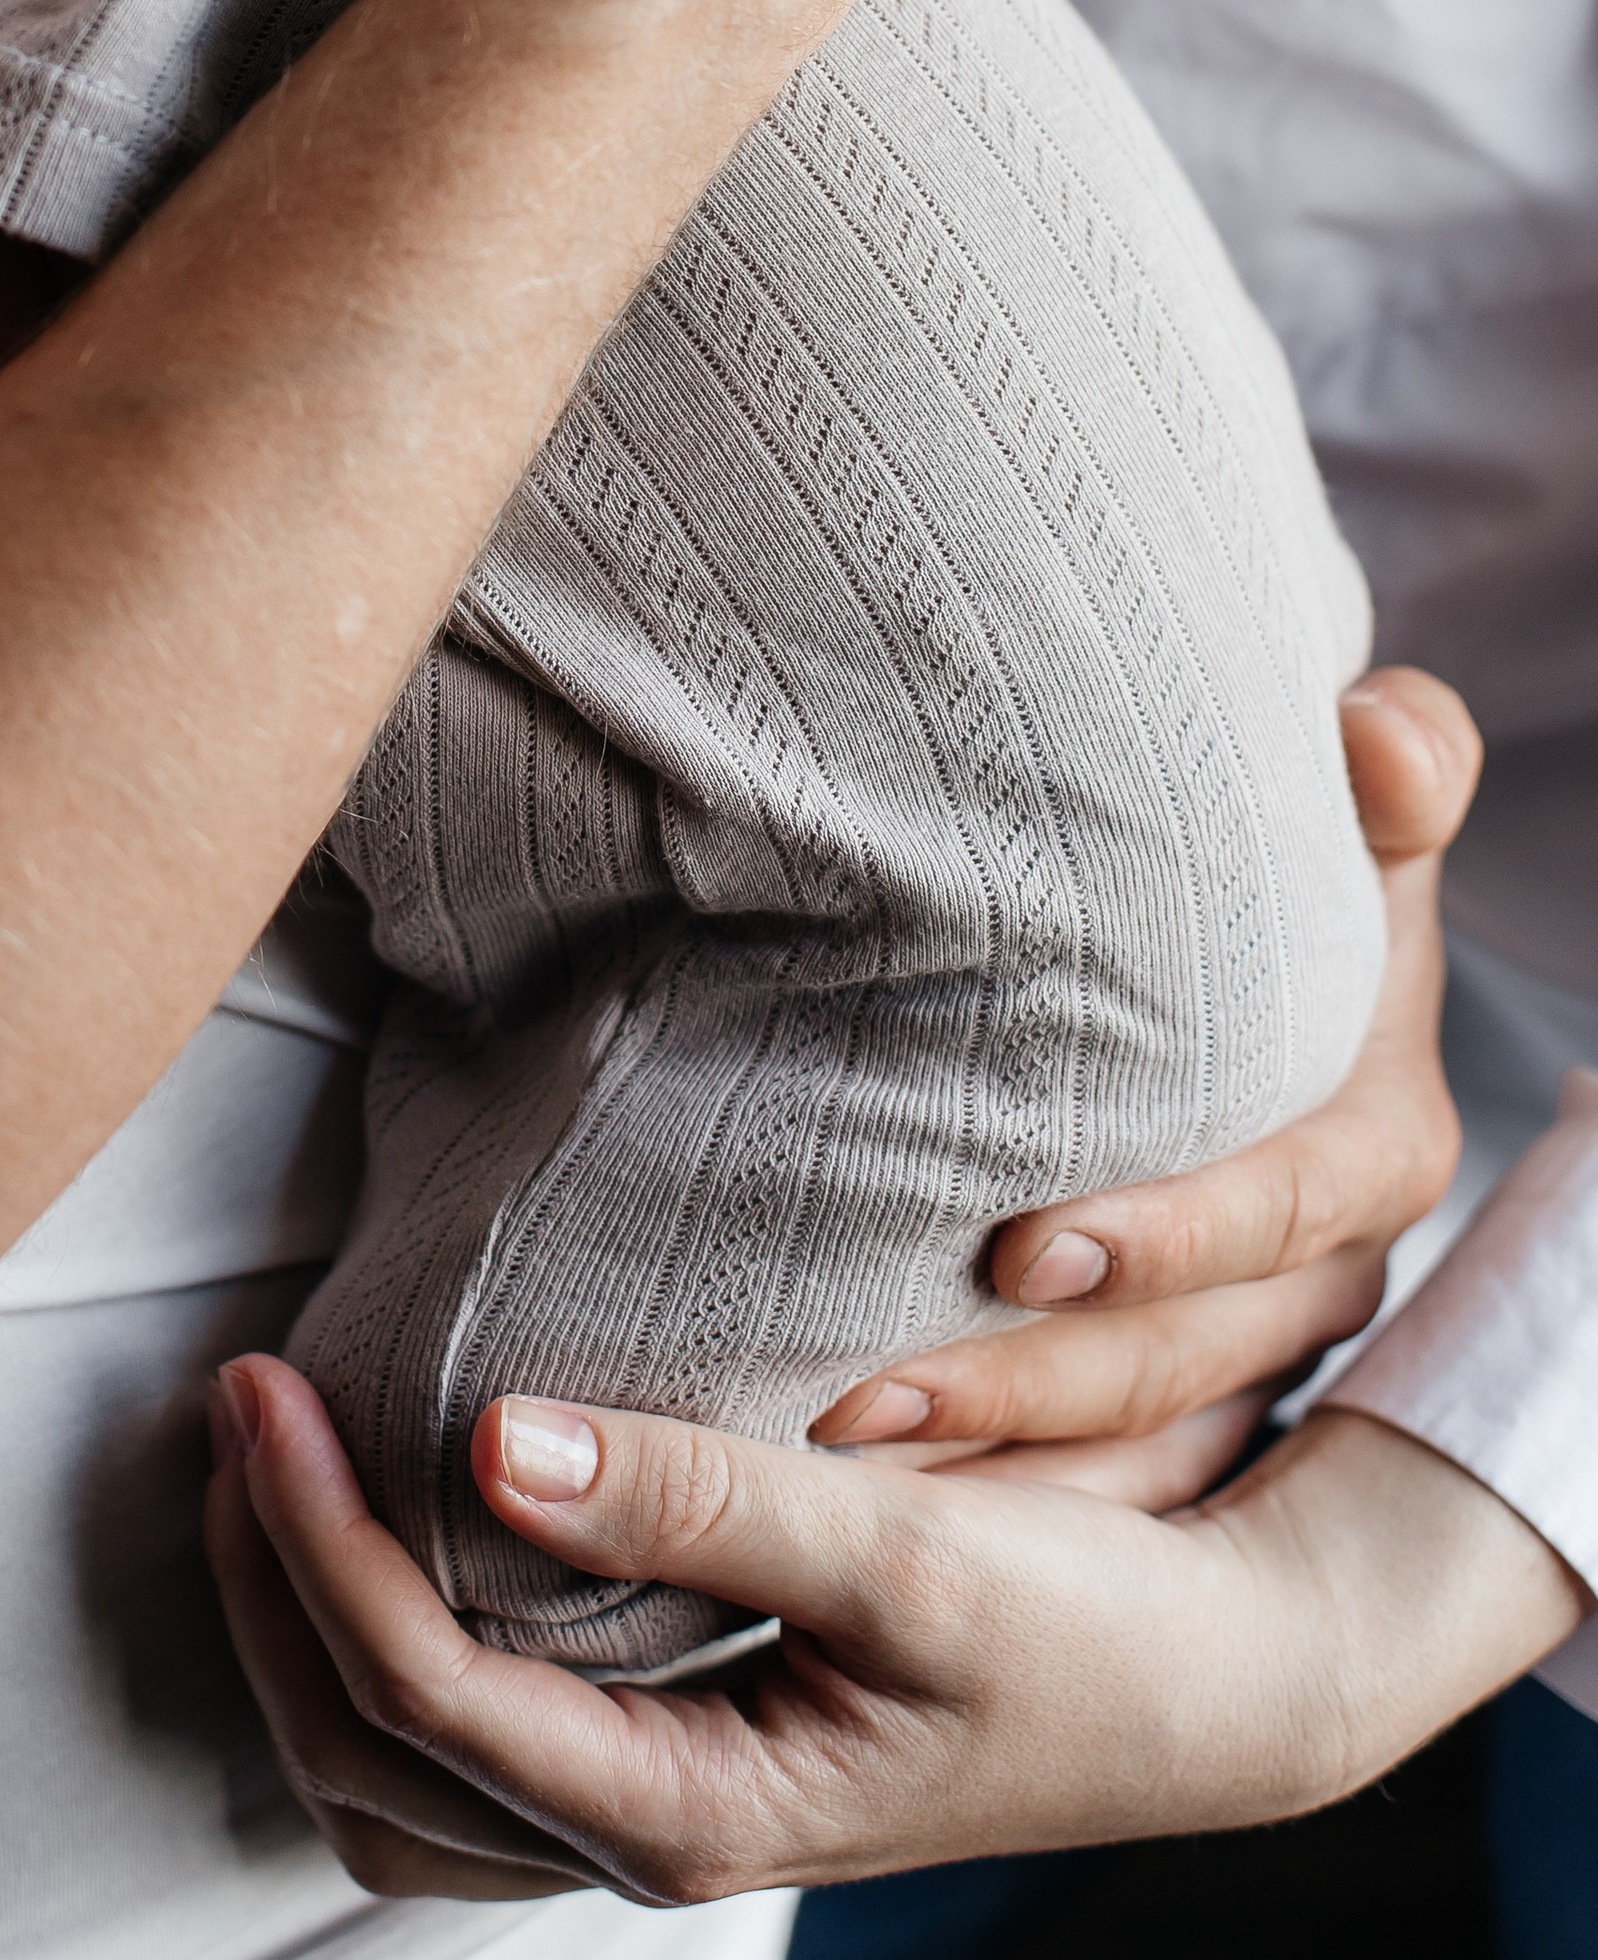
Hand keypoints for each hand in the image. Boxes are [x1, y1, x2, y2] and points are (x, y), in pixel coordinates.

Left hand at [207, 1357, 1584, 1904]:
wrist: (1202, 1687)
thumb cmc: (1078, 1625)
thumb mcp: (905, 1553)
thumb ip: (698, 1498)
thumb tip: (489, 1443)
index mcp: (688, 1807)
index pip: (423, 1687)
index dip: (316, 1538)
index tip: (263, 1385)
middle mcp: (640, 1834)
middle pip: (358, 1757)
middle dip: (264, 1583)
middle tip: (234, 1399)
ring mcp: (640, 1808)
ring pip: (383, 1780)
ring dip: (294, 1624)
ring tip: (266, 1455)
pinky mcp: (654, 1757)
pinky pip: (452, 1743)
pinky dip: (369, 1638)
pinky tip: (374, 1512)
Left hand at [806, 666, 1480, 1466]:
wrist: (1224, 949)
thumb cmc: (1282, 867)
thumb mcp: (1359, 812)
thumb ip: (1399, 764)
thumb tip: (1380, 735)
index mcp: (1378, 1143)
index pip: (1280, 1215)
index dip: (1166, 1235)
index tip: (1023, 1243)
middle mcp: (1326, 1266)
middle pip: (1186, 1357)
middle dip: (1032, 1376)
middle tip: (872, 1379)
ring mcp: (1253, 1346)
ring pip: (1135, 1442)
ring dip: (990, 1452)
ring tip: (834, 1430)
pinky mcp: (1180, 1397)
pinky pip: (1098, 1488)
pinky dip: (990, 1497)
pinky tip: (862, 1498)